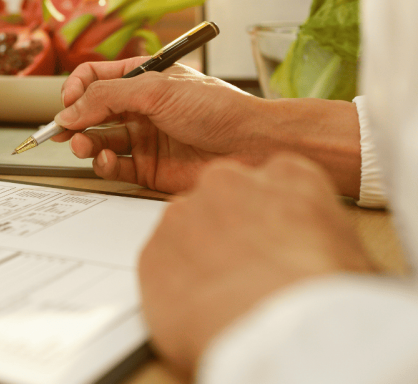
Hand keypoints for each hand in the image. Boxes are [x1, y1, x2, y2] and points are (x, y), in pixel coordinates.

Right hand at [51, 58, 267, 192]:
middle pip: (92, 111)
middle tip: (63, 131)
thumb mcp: (156, 90)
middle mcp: (142, 108)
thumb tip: (70, 109)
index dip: (77, 88)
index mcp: (144, 78)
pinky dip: (105, 165)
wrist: (255, 146)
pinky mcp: (150, 169)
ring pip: (100, 141)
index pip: (96, 77)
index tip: (67, 101)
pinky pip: (116, 168)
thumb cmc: (220, 109)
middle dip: (75, 120)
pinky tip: (108, 161)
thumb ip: (108, 96)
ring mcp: (145, 139)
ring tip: (84, 146)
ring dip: (86, 143)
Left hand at [138, 154, 375, 377]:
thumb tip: (322, 261)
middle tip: (246, 271)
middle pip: (221, 201)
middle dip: (229, 232)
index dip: (271, 217)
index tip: (274, 240)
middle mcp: (227, 182)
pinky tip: (199, 309)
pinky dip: (174, 287)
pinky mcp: (151, 251)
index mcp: (286, 176)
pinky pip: (160, 266)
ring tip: (224, 297)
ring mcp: (182, 213)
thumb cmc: (321, 295)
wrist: (279, 328)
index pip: (272, 182)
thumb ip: (322, 238)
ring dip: (198, 259)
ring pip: (185, 232)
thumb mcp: (353, 255)